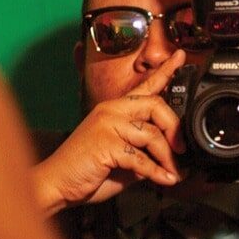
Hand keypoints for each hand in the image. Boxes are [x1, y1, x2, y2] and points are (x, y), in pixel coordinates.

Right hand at [33, 51, 184, 215]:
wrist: (57, 182)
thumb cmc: (86, 170)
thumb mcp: (121, 159)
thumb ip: (143, 154)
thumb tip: (171, 160)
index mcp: (114, 110)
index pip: (144, 85)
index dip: (165, 70)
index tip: (180, 56)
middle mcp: (111, 111)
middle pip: (155, 105)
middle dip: (174, 128)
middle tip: (181, 148)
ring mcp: (107, 126)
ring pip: (152, 134)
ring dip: (167, 158)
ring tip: (172, 172)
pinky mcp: (105, 144)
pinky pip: (141, 158)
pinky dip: (156, 172)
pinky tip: (164, 179)